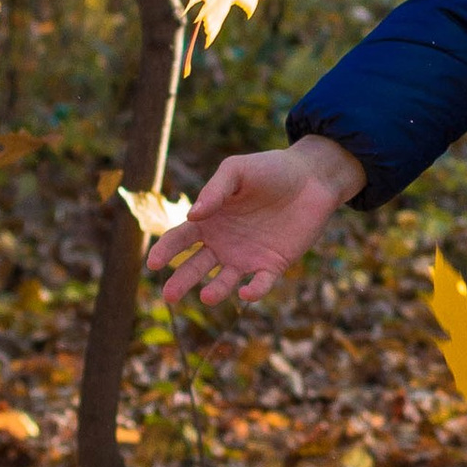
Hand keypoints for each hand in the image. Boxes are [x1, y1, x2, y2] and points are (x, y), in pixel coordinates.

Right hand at [153, 138, 365, 313]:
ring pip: (224, 280)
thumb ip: (215, 191)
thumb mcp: (238, 171)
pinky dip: (253, 291)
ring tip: (207, 296)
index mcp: (209, 220)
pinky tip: (246, 292)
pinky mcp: (273, 265)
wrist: (313, 178)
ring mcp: (247, 256)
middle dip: (181, 281)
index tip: (153, 263)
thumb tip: (192, 215)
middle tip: (168, 295)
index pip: (179, 239)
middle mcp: (223, 243)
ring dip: (215, 290)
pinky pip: (260, 283)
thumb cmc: (271, 169)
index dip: (165, 251)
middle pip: (195, 266)